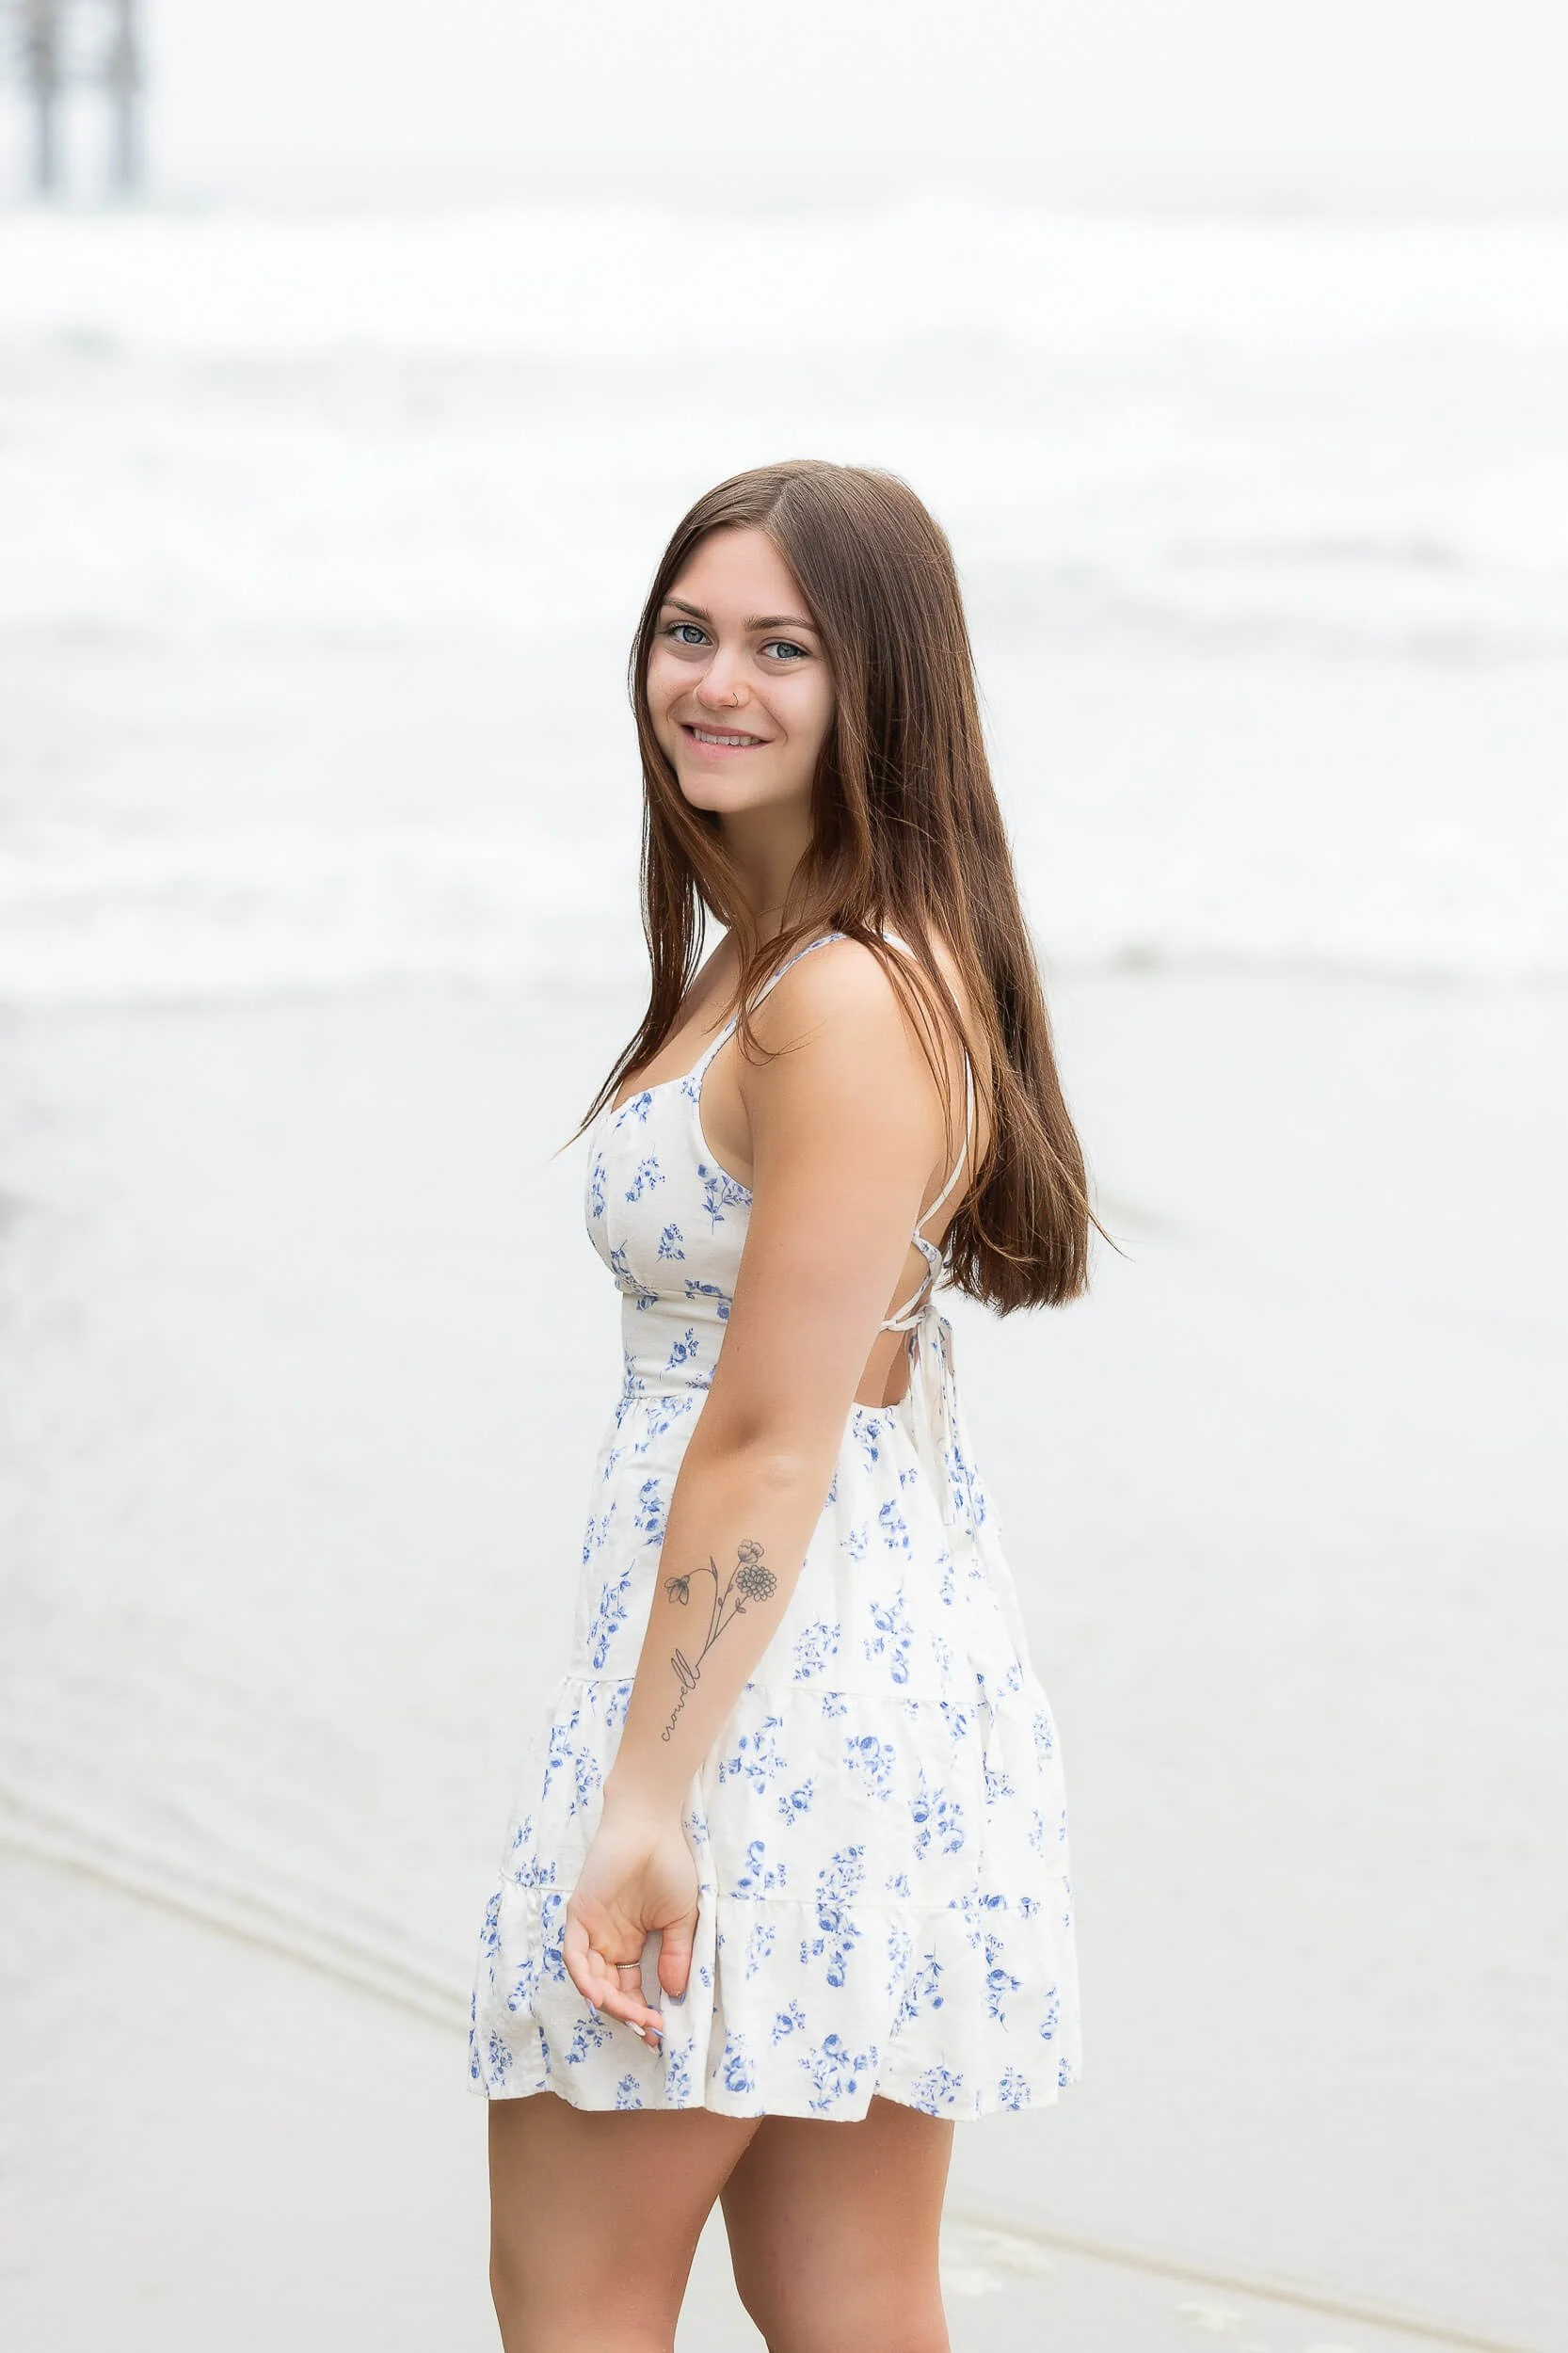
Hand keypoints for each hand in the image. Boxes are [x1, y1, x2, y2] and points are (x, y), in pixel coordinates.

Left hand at [561, 1792, 698, 2041]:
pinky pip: (575, 1956)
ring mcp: (592, 1930)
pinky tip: (600, 1996)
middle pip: (610, 1990)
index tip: (661, 2032)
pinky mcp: (579, 1916)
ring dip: (610, 2003)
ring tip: (633, 2018)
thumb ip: (676, 1955)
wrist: (652, 1827)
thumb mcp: (682, 1919)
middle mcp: (608, 1942)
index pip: (631, 1989)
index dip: (644, 2012)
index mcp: (631, 1944)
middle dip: (629, 2013)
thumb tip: (675, 1994)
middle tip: (650, 2029)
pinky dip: (585, 1979)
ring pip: (592, 1980)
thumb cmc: (669, 1865)